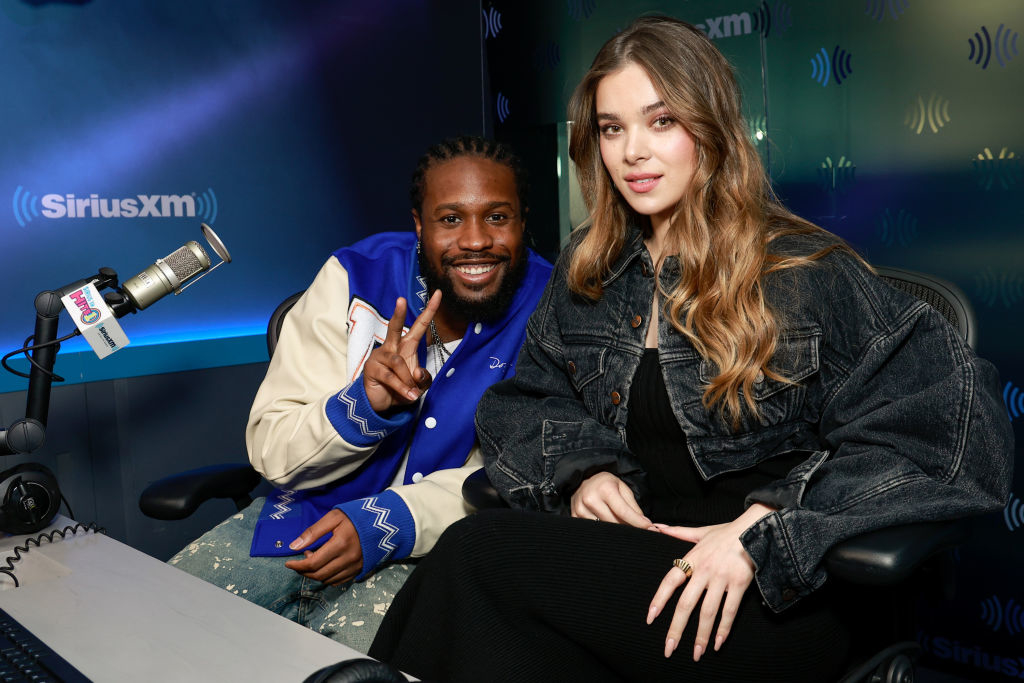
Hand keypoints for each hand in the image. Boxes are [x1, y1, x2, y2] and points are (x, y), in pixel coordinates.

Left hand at [285, 509, 362, 584]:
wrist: (382, 521)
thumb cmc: (355, 516)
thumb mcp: (333, 517)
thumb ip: (313, 532)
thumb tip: (294, 546)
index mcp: (340, 544)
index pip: (313, 563)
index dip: (297, 565)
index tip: (288, 563)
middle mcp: (348, 558)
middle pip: (319, 574)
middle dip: (304, 571)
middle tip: (300, 560)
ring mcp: (355, 566)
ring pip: (328, 580)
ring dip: (315, 574)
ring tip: (314, 559)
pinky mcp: (359, 569)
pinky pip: (339, 581)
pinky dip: (327, 578)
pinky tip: (325, 566)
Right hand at [363, 291, 441, 413]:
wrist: (381, 404)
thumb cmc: (401, 388)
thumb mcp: (419, 385)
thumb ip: (424, 379)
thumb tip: (417, 371)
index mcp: (407, 346)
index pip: (419, 325)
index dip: (429, 310)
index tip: (439, 293)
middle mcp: (392, 347)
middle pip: (394, 327)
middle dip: (398, 314)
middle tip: (401, 300)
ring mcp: (380, 356)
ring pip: (398, 362)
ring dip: (407, 380)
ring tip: (412, 392)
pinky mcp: (371, 368)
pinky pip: (391, 377)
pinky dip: (402, 387)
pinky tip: (408, 395)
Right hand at [570, 471, 651, 527]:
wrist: (584, 479)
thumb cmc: (606, 484)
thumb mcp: (623, 489)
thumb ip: (634, 507)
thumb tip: (646, 526)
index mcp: (605, 489)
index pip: (624, 512)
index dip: (638, 523)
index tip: (650, 530)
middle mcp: (590, 499)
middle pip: (614, 523)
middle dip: (628, 528)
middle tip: (636, 529)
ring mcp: (580, 509)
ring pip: (603, 529)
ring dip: (614, 530)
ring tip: (619, 525)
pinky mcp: (574, 516)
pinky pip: (592, 530)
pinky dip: (602, 531)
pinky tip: (606, 526)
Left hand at [646, 503, 774, 661]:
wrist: (755, 527)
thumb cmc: (726, 532)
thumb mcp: (701, 531)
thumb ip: (677, 532)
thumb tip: (655, 527)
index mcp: (692, 558)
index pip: (670, 581)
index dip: (659, 599)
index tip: (650, 617)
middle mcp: (704, 571)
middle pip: (686, 603)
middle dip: (676, 628)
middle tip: (669, 648)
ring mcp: (722, 579)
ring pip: (708, 612)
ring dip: (701, 635)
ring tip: (696, 653)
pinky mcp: (739, 585)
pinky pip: (730, 611)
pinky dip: (724, 629)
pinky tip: (718, 643)